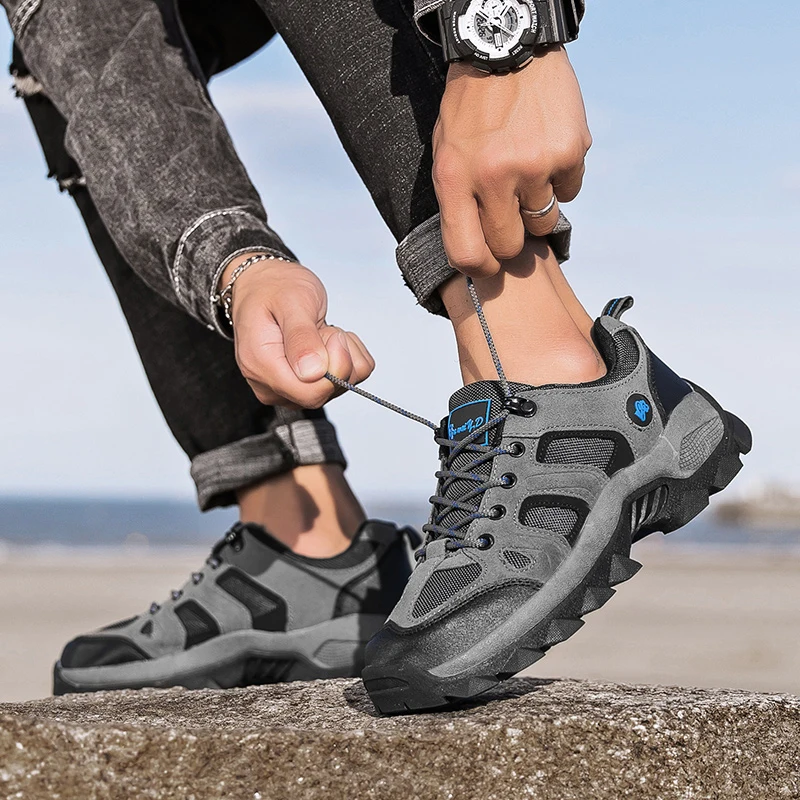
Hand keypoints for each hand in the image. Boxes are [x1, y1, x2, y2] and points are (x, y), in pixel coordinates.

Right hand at [227, 257, 374, 407]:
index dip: (333, 368)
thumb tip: (312, 372)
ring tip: (320, 332)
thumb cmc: (274, 289)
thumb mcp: (291, 301)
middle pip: (324, 393)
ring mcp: (287, 389)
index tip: (330, 333)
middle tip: (323, 329)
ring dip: (343, 356)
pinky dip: (347, 359)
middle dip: (338, 359)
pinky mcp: (304, 387)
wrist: (266, 285)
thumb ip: (301, 337)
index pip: (310, 393)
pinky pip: (343, 384)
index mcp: (261, 366)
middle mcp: (271, 385)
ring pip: (337, 389)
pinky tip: (326, 340)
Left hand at [433, 46, 591, 277]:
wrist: (506, 47)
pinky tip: (547, 148)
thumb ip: (458, 201)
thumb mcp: (446, 152)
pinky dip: (562, 177)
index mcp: (454, 179)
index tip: (488, 264)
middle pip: (510, 245)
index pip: (467, 253)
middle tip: (510, 213)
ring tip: (526, 169)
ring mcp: (534, 164)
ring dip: (537, 204)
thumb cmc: (471, 108)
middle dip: (511, 237)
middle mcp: (494, 176)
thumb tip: (477, 252)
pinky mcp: (569, 151)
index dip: (480, 268)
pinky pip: (571, 190)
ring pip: (544, 220)